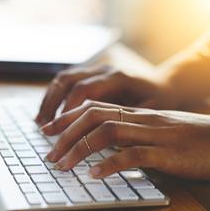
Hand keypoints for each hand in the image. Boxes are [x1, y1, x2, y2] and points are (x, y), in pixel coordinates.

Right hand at [35, 65, 177, 125]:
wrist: (168, 84)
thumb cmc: (161, 102)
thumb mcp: (151, 113)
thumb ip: (128, 122)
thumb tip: (105, 141)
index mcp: (118, 77)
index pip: (84, 90)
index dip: (69, 110)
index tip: (60, 132)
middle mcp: (104, 69)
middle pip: (67, 81)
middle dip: (52, 105)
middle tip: (43, 129)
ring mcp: (97, 69)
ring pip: (63, 79)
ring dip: (50, 100)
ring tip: (41, 123)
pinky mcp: (93, 74)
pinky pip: (67, 82)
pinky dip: (55, 97)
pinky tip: (51, 115)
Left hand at [41, 101, 209, 180]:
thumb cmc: (204, 140)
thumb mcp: (166, 132)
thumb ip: (141, 135)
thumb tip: (114, 149)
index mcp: (142, 114)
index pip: (96, 107)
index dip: (68, 118)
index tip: (49, 130)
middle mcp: (144, 120)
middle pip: (94, 116)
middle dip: (65, 133)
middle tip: (47, 151)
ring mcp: (155, 135)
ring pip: (106, 133)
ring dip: (79, 149)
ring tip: (61, 165)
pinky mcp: (169, 154)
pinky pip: (132, 156)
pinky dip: (109, 165)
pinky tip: (94, 176)